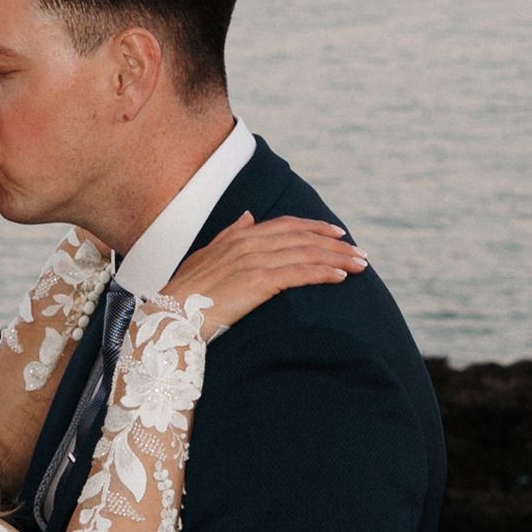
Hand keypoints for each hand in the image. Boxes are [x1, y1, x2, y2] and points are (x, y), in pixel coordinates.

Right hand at [162, 211, 365, 338]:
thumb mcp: (208, 255)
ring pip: (307, 254)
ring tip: (360, 265)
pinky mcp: (259, 282)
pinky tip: (341, 277)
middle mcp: (250, 242)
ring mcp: (255, 261)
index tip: (338, 234)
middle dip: (336, 245)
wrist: (171, 315)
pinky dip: (323, 273)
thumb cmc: (186, 292)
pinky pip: (299, 273)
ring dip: (338, 259)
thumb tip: (250, 216)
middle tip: (360, 252)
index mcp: (240, 235)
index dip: (315, 228)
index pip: (288, 225)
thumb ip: (231, 234)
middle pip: (303, 237)